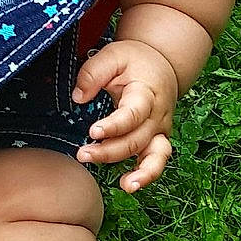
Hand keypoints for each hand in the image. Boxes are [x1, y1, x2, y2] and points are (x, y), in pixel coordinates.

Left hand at [72, 39, 178, 190]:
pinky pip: (158, 161)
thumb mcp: (112, 55)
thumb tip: (78, 97)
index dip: (114, 126)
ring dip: (140, 172)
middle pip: (137, 139)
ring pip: (156, 156)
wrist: (161, 65)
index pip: (133, 114)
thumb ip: (93, 73)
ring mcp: (160, 130)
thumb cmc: (134, 61)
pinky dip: (147, 176)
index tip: (93, 131)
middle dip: (110, 151)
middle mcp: (157, 115)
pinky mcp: (158, 140)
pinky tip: (129, 185)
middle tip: (83, 154)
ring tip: (124, 186)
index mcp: (147, 93)